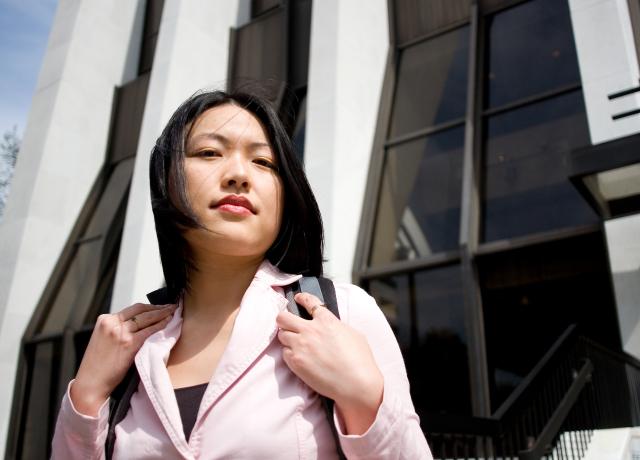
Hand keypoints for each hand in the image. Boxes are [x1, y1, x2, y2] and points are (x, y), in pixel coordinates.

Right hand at [70, 303, 175, 415]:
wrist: (90, 384)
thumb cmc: (97, 366)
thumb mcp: (102, 340)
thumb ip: (117, 329)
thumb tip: (138, 325)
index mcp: (104, 320)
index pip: (132, 309)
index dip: (149, 307)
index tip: (159, 307)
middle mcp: (112, 323)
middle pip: (141, 310)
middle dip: (158, 307)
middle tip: (171, 306)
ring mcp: (120, 332)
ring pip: (147, 318)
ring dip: (163, 314)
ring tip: (173, 312)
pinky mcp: (129, 343)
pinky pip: (149, 331)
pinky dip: (160, 325)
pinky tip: (168, 323)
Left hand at [276, 292, 383, 434]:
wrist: (356, 384)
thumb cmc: (360, 360)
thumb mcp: (353, 333)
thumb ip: (337, 325)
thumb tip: (331, 325)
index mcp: (326, 320)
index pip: (308, 301)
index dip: (301, 298)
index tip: (298, 298)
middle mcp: (310, 330)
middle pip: (283, 317)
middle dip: (284, 318)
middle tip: (287, 322)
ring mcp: (300, 346)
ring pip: (281, 334)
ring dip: (287, 336)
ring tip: (294, 342)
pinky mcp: (295, 362)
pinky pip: (284, 352)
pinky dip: (289, 353)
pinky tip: (298, 356)